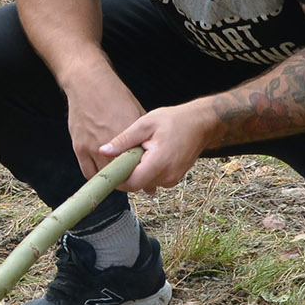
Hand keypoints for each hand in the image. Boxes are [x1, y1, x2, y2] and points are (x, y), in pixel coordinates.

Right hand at [61, 65, 145, 182]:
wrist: (89, 85)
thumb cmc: (115, 96)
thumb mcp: (136, 113)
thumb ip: (141, 136)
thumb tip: (150, 155)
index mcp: (129, 135)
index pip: (138, 165)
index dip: (143, 176)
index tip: (146, 180)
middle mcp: (112, 144)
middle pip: (121, 174)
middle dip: (128, 180)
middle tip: (132, 181)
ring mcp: (93, 147)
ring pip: (104, 176)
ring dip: (112, 180)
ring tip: (118, 179)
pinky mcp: (79, 148)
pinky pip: (88, 172)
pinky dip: (97, 176)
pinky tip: (103, 174)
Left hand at [99, 101, 215, 194]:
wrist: (201, 123)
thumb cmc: (174, 120)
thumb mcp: (145, 124)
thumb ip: (124, 140)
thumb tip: (103, 151)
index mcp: (159, 163)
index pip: (132, 183)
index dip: (118, 179)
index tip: (109, 169)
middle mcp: (167, 176)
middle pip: (137, 184)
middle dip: (127, 173)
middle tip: (124, 154)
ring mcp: (172, 179)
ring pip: (145, 183)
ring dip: (137, 171)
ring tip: (141, 152)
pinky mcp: (174, 179)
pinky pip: (154, 180)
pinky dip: (147, 171)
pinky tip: (149, 156)